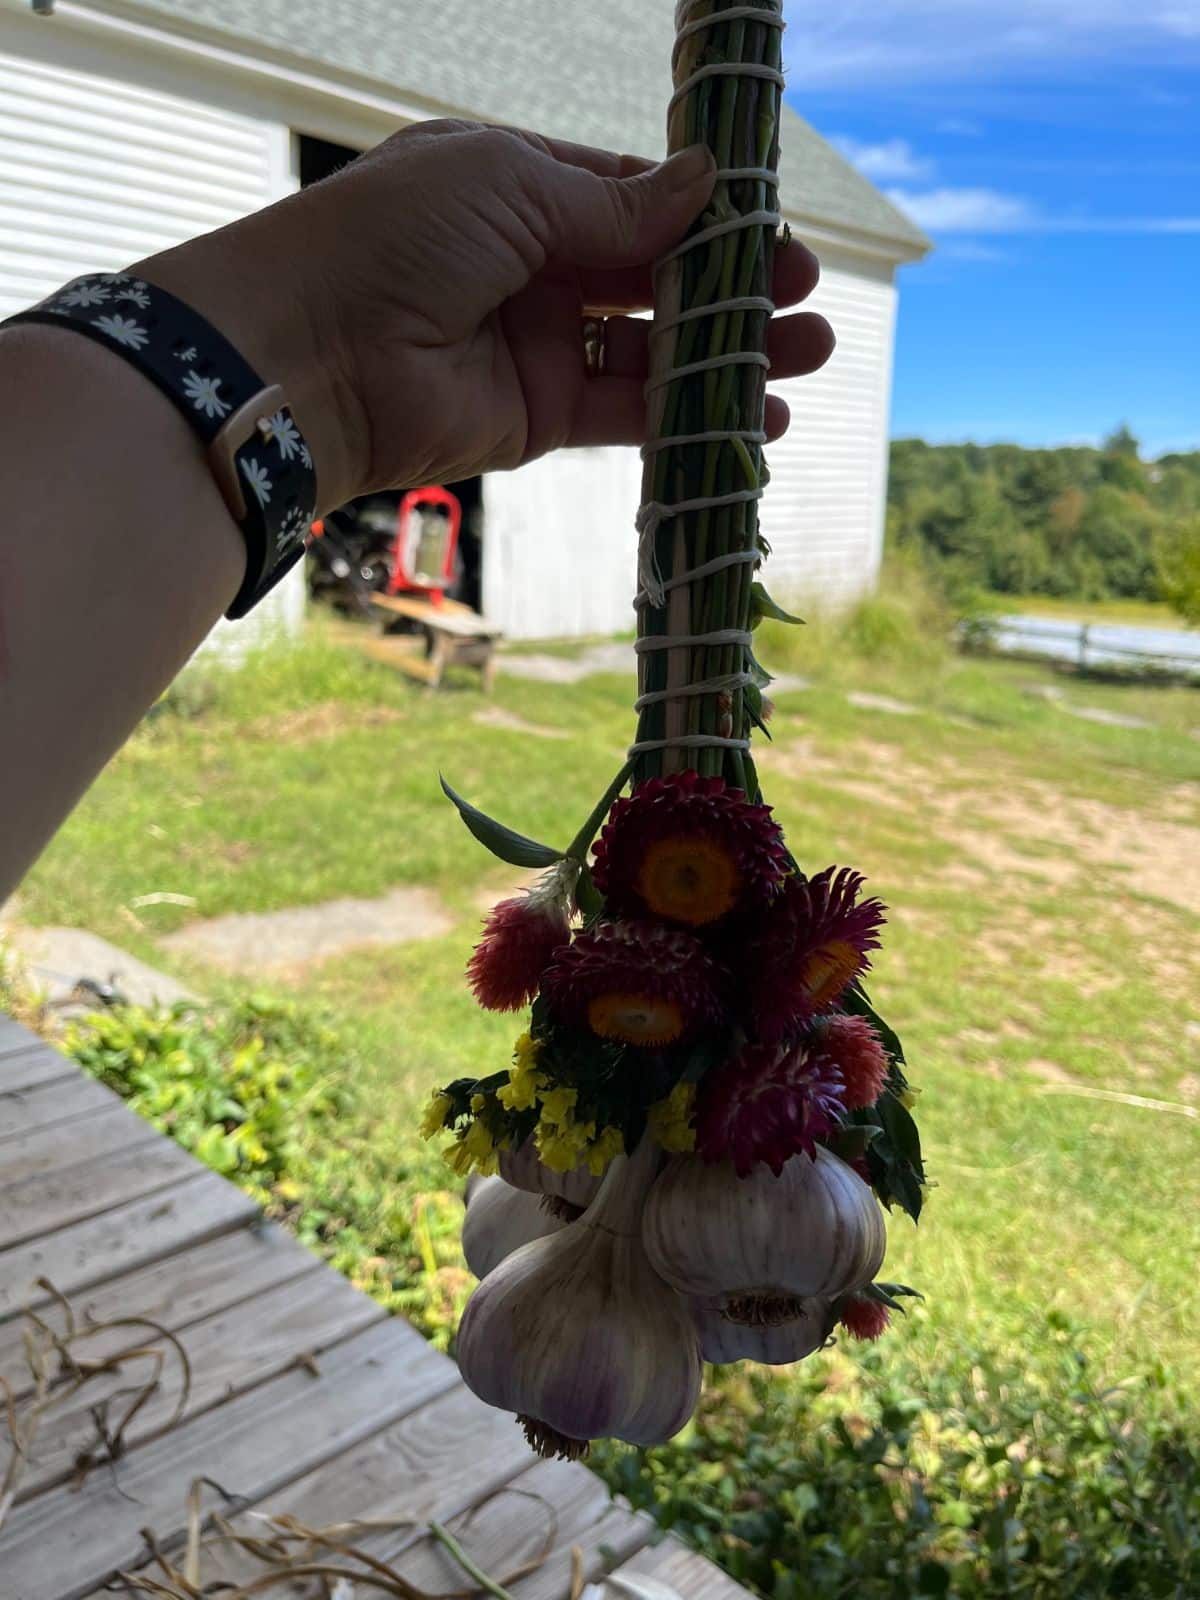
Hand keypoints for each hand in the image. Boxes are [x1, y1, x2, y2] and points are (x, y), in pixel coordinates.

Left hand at [137, 121, 834, 510]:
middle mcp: (534, 263)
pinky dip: (690, 414)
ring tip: (810, 358)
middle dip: (736, 287)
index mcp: (519, 186)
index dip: (707, 215)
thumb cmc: (395, 237)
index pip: (634, 196)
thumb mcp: (513, 186)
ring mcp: (539, 343)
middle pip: (657, 275)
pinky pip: (629, 412)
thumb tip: (706, 185)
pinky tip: (758, 416)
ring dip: (731, 354)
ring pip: (655, 347)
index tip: (777, 230)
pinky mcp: (540, 418)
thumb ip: (614, 203)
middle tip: (810, 300)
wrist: (311, 352)